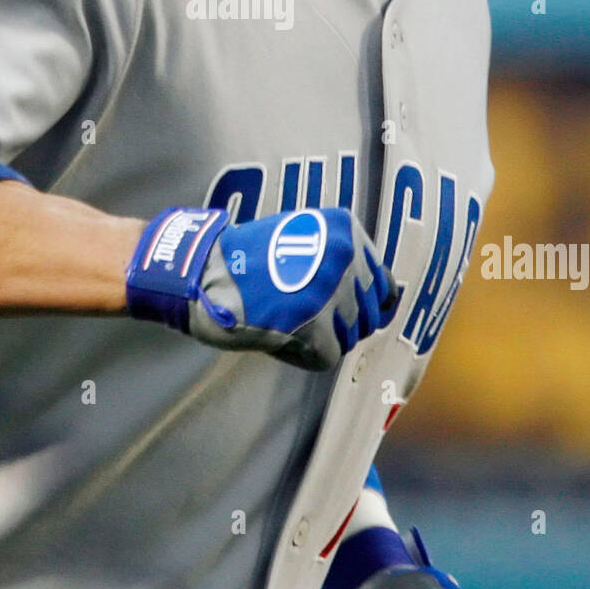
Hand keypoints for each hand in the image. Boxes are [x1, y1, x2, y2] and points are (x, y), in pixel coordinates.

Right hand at [125, 206, 396, 370]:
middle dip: (341, 324)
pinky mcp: (316, 326)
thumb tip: (387, 298)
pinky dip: (301, 354)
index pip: (384, 284)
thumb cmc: (247, 260)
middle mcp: (346, 257)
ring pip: (348, 338)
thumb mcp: (302, 239)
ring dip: (320, 338)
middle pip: (368, 315)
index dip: (364, 304)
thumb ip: (340, 261)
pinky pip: (325, 356)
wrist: (202, 272)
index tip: (340, 309)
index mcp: (345, 231)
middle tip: (304, 318)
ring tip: (285, 321)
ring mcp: (332, 292)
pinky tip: (276, 335)